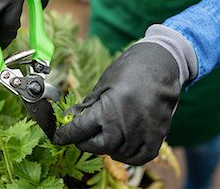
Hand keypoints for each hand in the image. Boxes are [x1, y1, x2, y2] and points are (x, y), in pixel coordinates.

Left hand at [53, 43, 180, 164]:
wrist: (161, 63)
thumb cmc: (129, 69)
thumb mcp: (103, 83)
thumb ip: (88, 105)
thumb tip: (71, 117)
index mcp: (108, 109)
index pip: (79, 130)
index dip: (65, 135)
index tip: (58, 137)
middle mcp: (125, 124)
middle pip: (98, 146)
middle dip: (85, 143)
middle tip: (82, 136)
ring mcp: (143, 132)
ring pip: (119, 153)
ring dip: (107, 148)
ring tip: (103, 136)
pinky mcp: (158, 135)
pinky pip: (141, 157)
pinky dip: (129, 156)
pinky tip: (122, 147)